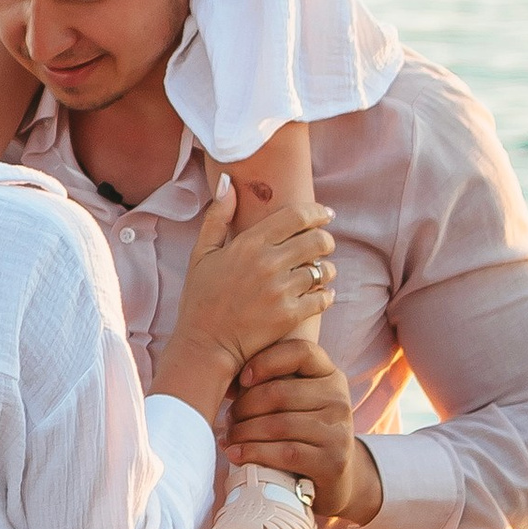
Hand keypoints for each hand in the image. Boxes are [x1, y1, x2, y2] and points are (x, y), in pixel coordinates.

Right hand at [150, 190, 335, 419]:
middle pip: (317, 240)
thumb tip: (228, 182)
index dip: (317, 213)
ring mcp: (281, 290)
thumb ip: (217, 217)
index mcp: (249, 243)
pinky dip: (326, 295)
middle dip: (326, 241)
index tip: (326, 215)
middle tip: (325, 245)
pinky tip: (322, 295)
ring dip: (326, 270)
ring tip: (321, 273)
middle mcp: (268, 263)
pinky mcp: (289, 316)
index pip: (296, 216)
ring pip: (323, 270)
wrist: (204, 345)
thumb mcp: (201, 254)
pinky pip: (323, 298)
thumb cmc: (201, 299)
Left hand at [225, 333, 383, 524]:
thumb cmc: (303, 434)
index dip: (266, 361)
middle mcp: (339, 399)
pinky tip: (237, 454)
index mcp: (330, 376)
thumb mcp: (297, 403)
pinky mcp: (333, 461)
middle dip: (244, 407)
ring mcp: (338, 431)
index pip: (301, 352)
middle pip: (280, 392)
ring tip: (228, 438)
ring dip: (243, 432)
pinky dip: (254, 453)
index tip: (243, 379)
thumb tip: (226, 382)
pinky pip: (285, 452)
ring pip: (278, 424)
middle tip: (228, 419)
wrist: (336, 479)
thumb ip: (273, 385)